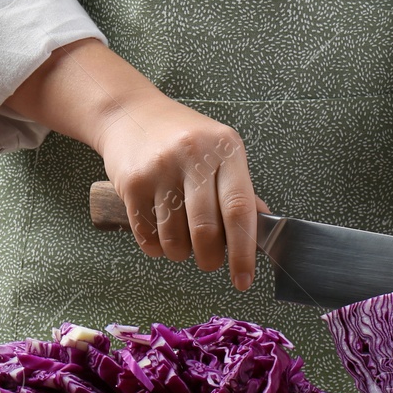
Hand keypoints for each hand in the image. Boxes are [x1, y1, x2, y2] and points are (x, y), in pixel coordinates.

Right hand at [93, 92, 260, 289]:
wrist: (130, 113)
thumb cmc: (181, 137)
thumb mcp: (220, 151)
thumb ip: (240, 191)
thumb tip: (262, 231)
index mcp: (226, 149)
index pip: (240, 210)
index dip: (244, 252)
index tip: (244, 279)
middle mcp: (194, 156)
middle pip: (206, 231)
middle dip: (209, 259)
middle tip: (209, 261)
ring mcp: (161, 168)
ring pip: (174, 238)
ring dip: (178, 253)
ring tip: (180, 241)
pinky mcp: (132, 182)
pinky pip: (146, 234)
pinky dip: (155, 247)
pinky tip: (159, 235)